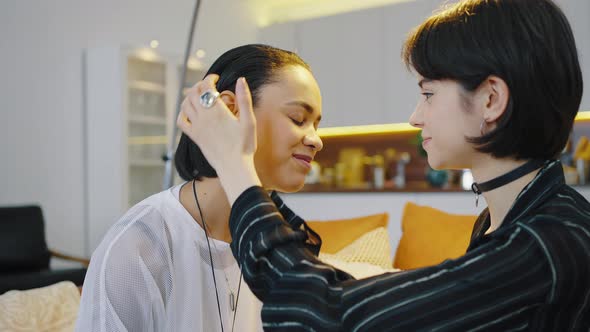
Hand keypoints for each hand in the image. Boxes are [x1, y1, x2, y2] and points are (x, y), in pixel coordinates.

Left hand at [177, 75, 261, 203]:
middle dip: (199, 85)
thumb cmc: (244, 145)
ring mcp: (197, 127)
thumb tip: (241, 80)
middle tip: (208, 86)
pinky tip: (189, 112)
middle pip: (193, 93)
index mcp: (217, 111)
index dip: (210, 78)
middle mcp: (204, 117)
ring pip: (185, 105)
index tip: (216, 78)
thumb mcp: (249, 120)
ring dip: (190, 96)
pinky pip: (181, 121)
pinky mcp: (194, 137)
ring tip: (199, 96)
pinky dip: (182, 113)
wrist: (234, 166)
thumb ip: (244, 99)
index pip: (206, 86)